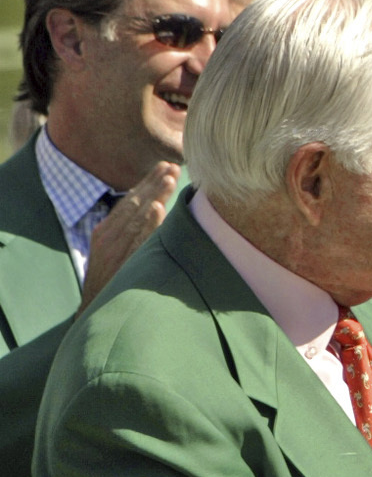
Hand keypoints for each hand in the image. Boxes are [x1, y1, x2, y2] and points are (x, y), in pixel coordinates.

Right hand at [81, 161, 177, 307]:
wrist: (94, 309)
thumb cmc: (109, 279)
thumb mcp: (111, 251)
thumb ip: (127, 233)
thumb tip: (152, 213)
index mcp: (105, 230)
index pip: (129, 201)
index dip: (147, 183)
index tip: (164, 168)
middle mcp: (108, 236)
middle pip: (134, 204)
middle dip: (153, 183)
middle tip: (171, 166)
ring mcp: (115, 248)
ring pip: (137, 217)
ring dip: (154, 196)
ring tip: (169, 178)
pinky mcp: (122, 261)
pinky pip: (138, 240)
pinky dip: (148, 224)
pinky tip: (158, 209)